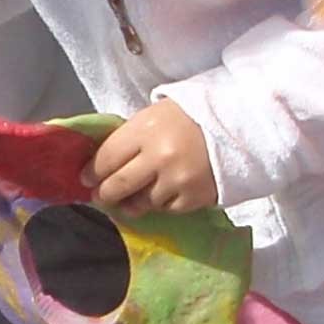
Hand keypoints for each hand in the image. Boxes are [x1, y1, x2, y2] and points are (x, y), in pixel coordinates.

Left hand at [90, 99, 215, 214]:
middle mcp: (158, 157)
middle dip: (104, 194)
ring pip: (141, 202)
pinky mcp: (193, 198)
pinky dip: (162, 203)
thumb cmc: (192, 115)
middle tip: (100, 196)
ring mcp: (176, 181)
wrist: (238, 125)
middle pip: (118, 186)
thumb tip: (102, 161)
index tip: (85, 179)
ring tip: (132, 198)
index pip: (106, 158)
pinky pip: (166, 209)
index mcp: (145, 130)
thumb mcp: (156, 115)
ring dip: (134, 201)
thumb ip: (130, 137)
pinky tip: (164, 193)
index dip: (92, 172)